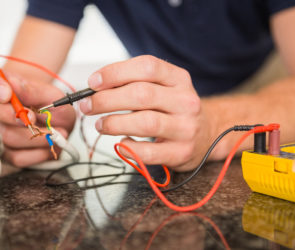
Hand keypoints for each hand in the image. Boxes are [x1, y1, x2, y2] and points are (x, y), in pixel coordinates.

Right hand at [0, 62, 75, 166]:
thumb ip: (32, 90)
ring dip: (35, 137)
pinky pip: (16, 157)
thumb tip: (14, 83)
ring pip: (5, 136)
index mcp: (0, 84)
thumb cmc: (51, 104)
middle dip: (9, 114)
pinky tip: (49, 144)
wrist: (60, 124)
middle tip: (33, 118)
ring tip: (54, 132)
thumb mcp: (50, 94)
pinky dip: (38, 153)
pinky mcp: (6, 153)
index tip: (7, 93)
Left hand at [79, 55, 212, 170]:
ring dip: (114, 123)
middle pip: (141, 94)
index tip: (93, 82)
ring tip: (100, 125)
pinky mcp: (181, 152)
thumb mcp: (163, 88)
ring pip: (145, 123)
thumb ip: (134, 84)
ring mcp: (186, 128)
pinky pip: (148, 152)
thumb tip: (95, 88)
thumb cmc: (174, 109)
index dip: (116, 72)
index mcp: (179, 78)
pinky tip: (121, 142)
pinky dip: (128, 148)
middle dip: (107, 100)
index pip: (147, 67)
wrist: (206, 135)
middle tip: (87, 106)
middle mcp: (186, 101)